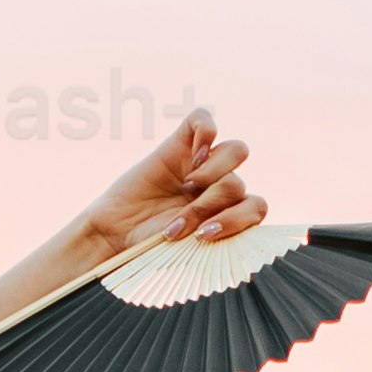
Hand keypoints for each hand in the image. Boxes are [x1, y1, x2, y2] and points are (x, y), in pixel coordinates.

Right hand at [70, 107, 262, 276]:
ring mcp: (201, 163)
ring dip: (211, 174)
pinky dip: (205, 133)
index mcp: (227, 213)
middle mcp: (219, 187)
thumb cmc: (151, 247)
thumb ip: (218, 235)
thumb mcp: (189, 251)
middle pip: (239, 183)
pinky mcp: (179, 143)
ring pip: (236, 151)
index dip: (237, 220)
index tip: (203, 235)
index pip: (256, 207)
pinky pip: (203, 120)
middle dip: (210, 204)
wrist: (115, 235)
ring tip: (186, 186)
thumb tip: (236, 223)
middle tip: (180, 219)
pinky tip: (192, 155)